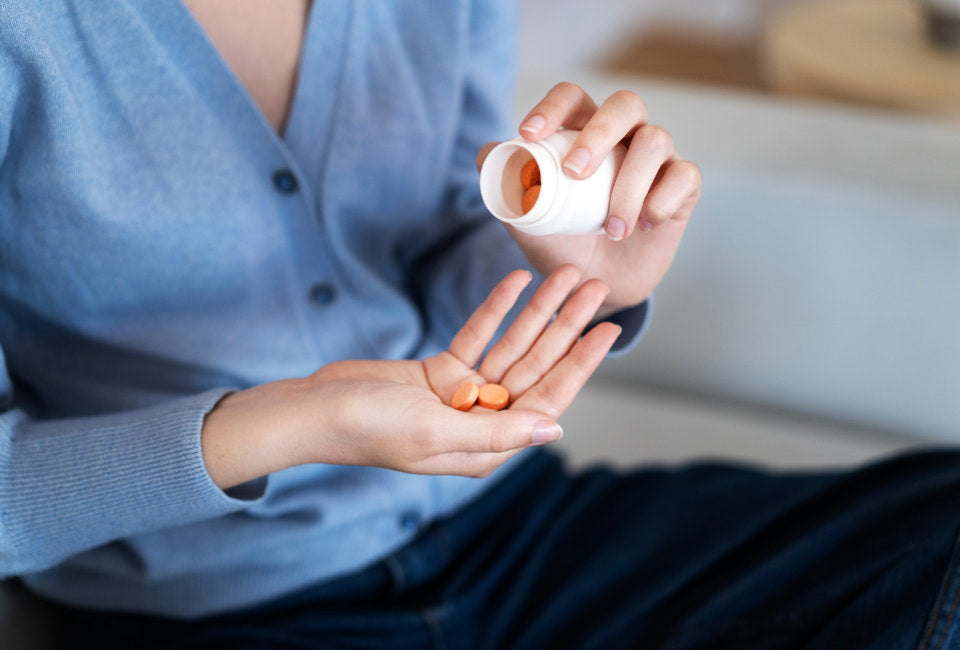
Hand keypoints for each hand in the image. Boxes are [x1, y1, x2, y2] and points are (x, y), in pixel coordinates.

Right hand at [202, 266, 620, 485]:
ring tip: (563, 276)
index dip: (580, 363)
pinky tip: (517, 281)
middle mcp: (481, 421)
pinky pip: (477, 335)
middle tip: (593, 288)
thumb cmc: (366, 429)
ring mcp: (461, 395)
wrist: (313, 411)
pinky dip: (496, 308)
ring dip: (537, 311)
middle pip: (535, 366)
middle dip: (566, 327)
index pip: (546, 400)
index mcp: (486, 446)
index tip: (608, 329)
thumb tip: (554, 429)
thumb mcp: (433, 433)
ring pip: (511, 346)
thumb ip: (495, 433)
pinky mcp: (440, 373)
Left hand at [477, 82, 701, 315]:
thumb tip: (488, 154)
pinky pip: (684, 176)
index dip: (552, 108)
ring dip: (629, 186)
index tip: (528, 135)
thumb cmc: (561, 244)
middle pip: (625, 105)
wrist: (596, 286)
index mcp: (582, 131)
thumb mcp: (527, 221)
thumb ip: (505, 187)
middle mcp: (623, 135)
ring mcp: (657, 158)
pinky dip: (661, 201)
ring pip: (655, 142)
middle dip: (599, 133)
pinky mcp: (683, 186)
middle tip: (574, 173)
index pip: (572, 98)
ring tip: (611, 230)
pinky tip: (643, 225)